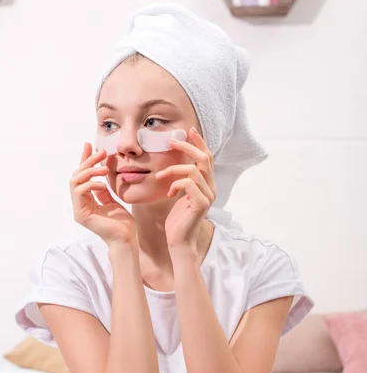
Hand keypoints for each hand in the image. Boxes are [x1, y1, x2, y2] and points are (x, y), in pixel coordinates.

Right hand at [70, 143, 136, 245]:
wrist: (126, 239)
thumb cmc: (122, 223)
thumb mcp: (112, 200)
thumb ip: (103, 189)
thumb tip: (101, 171)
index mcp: (86, 200)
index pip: (82, 176)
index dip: (84, 160)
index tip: (89, 145)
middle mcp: (80, 204)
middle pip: (76, 176)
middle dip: (88, 161)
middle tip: (101, 153)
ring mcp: (78, 209)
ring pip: (75, 181)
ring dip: (89, 171)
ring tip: (104, 170)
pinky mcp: (80, 214)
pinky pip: (79, 192)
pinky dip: (90, 184)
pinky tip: (102, 184)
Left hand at [155, 127, 215, 249]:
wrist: (179, 241)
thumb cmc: (177, 219)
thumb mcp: (179, 194)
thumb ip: (182, 180)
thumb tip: (175, 164)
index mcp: (207, 185)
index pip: (207, 158)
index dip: (199, 143)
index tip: (188, 131)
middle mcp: (211, 188)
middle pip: (204, 159)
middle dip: (188, 147)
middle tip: (172, 141)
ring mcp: (208, 196)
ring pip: (193, 170)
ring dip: (173, 170)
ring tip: (161, 175)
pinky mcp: (201, 204)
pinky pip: (188, 183)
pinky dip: (175, 184)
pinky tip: (169, 193)